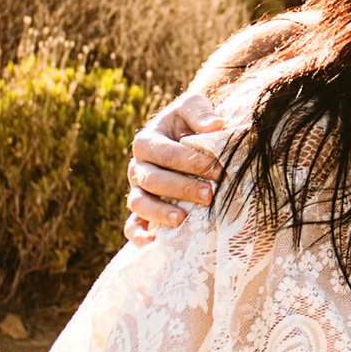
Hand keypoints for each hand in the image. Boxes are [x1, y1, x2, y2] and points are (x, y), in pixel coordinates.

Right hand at [125, 107, 222, 243]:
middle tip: (209, 195)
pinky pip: (132, 227)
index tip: (218, 169)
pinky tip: (155, 244)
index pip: (165, 153)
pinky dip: (139, 236)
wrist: (187, 137)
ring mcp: (137, 190)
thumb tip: (216, 126)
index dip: (190, 161)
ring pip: (139, 203)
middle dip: (181, 188)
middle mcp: (138, 167)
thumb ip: (202, 113)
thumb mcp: (194, 107)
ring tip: (181, 220)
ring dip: (159, 213)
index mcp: (146, 141)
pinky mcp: (141, 211)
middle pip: (152, 180)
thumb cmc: (191, 122)